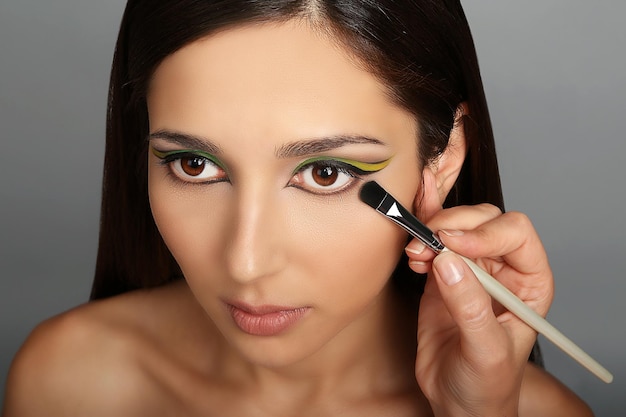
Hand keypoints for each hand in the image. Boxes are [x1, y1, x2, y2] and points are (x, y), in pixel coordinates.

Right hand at [406, 169, 553, 416]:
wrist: (458, 401)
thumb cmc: (487, 383)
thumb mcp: (487, 351)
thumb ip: (470, 307)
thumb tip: (447, 262)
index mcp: (529, 280)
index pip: (515, 234)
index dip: (484, 232)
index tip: (452, 244)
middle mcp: (502, 268)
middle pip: (482, 221)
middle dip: (452, 225)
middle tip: (427, 243)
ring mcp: (470, 269)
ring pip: (453, 226)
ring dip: (430, 230)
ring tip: (414, 253)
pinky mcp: (441, 276)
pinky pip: (430, 243)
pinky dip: (418, 238)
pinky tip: (411, 253)